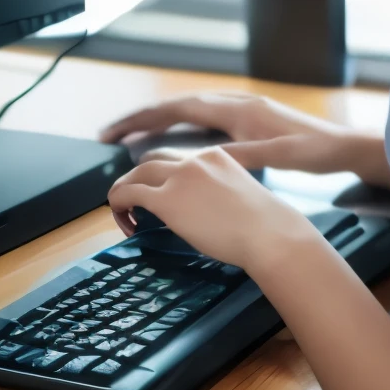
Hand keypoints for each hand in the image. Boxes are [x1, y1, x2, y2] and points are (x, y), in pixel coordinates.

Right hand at [100, 92, 389, 186]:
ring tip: (129, 137)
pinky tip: (172, 139)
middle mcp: (234, 104)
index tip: (114, 132)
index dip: (142, 120)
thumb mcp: (277, 156)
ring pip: (187, 111)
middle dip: (139, 120)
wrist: (344, 146)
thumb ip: (240, 156)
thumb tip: (204, 160)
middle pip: (176, 106)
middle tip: (107, 134)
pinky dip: (178, 126)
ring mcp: (241, 109)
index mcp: (236, 110)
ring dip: (157, 122)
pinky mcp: (247, 119)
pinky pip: (201, 118)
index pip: (178, 109)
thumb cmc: (314, 151)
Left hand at [107, 146, 322, 269]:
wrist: (269, 234)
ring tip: (125, 216)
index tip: (163, 200)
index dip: (164, 179)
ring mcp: (179, 177)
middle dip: (138, 181)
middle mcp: (194, 159)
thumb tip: (201, 214)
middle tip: (135, 206)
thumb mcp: (239, 196)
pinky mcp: (166, 199)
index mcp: (214, 155)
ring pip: (135, 174)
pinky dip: (120, 206)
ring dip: (124, 192)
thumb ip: (216, 195)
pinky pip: (128, 194)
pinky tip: (128, 225)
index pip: (176, 159)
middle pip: (150, 160)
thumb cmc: (266, 226)